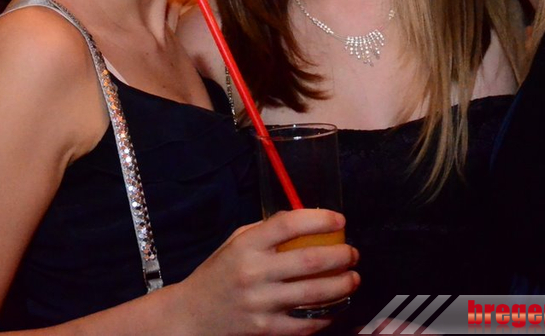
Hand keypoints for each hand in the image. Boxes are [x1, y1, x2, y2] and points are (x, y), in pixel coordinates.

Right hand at [174, 209, 358, 335]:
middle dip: (340, 255)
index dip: (319, 219)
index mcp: (246, 246)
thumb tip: (304, 219)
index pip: (289, 225)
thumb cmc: (217, 275)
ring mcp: (260, 303)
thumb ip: (265, 230)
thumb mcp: (234, 242)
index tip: (338, 219)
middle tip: (352, 253)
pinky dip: (326, 315)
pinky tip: (336, 307)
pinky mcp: (265, 329)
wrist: (191, 315)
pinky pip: (305, 323)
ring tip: (353, 278)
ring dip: (342, 285)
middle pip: (309, 260)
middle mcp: (253, 272)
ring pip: (314, 293)